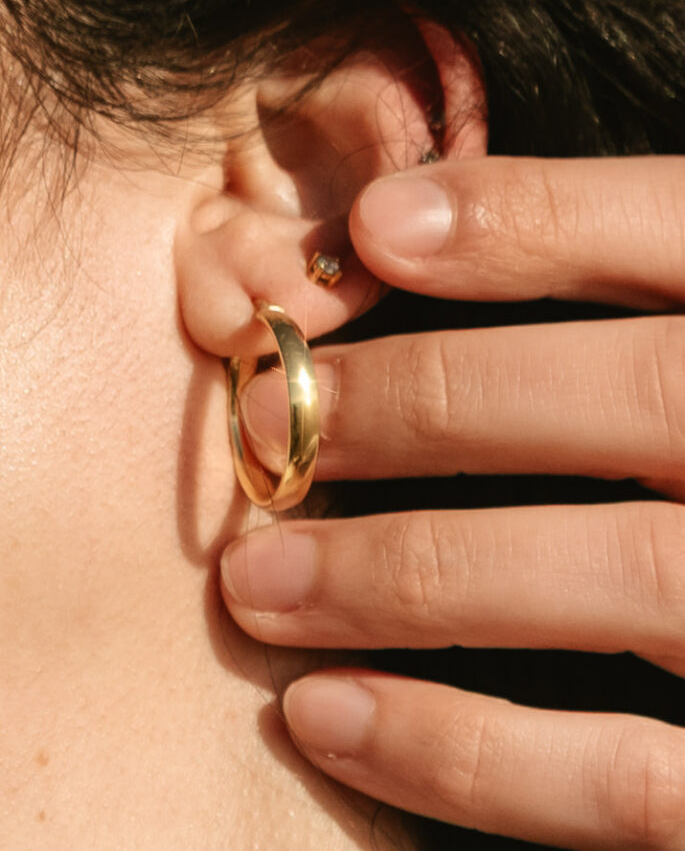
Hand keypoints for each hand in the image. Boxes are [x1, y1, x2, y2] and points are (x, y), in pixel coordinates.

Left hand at [221, 155, 684, 848]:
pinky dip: (464, 753)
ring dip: (406, 575)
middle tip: (267, 420)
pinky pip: (629, 777)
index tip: (373, 227)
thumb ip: (626, 281)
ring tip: (259, 579)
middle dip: (433, 401)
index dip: (533, 214)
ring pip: (616, 572)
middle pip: (637, 393)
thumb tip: (406, 218)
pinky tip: (327, 716)